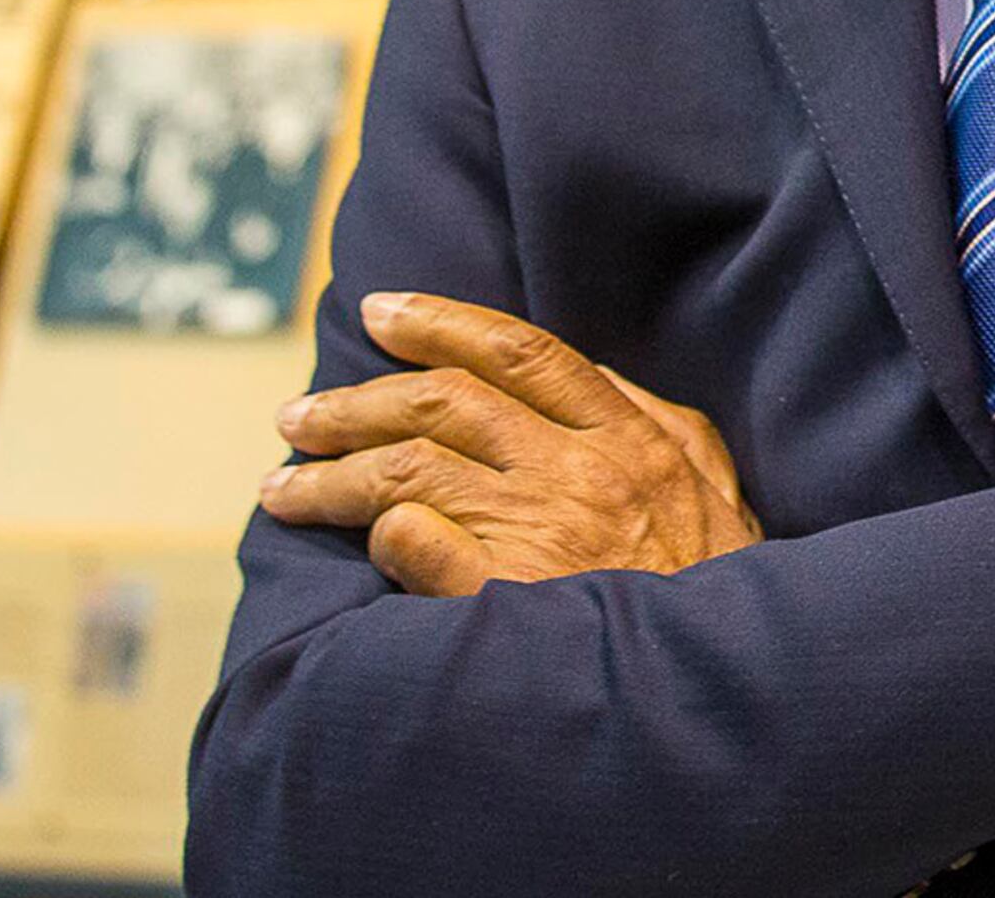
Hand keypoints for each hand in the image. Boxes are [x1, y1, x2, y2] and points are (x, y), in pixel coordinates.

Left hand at [260, 291, 763, 594]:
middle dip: (355, 401)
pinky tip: (352, 539)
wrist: (711, 682)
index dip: (441, 322)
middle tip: (296, 418)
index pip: (520, 353)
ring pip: (406, 472)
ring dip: (330, 474)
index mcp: (628, 438)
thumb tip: (595, 374)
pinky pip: (414, 546)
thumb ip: (658, 423)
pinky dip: (378, 533)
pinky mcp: (500, 600)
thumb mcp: (712, 485)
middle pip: (443, 404)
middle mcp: (577, 474)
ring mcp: (537, 536)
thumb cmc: (710, 586)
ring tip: (282, 488)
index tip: (379, 312)